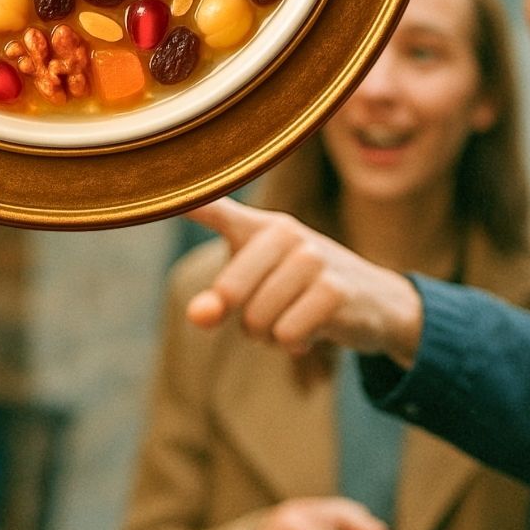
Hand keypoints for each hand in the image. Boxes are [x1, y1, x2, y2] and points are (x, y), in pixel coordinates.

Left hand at [186, 197, 423, 363]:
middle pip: (229, 294)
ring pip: (257, 320)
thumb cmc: (300, 291)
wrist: (375, 301)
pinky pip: (287, 334)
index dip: (185, 203)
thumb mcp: (256, 292)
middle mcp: (286, 232)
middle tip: (272, 312)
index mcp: (260, 226)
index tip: (154, 186)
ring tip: (296, 317)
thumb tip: (198, 316)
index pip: (214, 208)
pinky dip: (295, 343)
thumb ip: (217, 301)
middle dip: (244, 320)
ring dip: (271, 335)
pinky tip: (316, 327)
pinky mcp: (335, 289)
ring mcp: (313, 258)